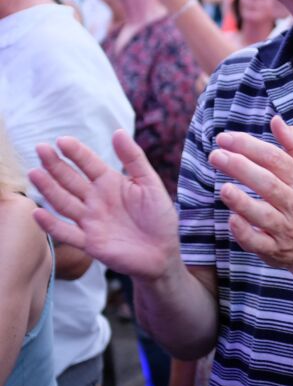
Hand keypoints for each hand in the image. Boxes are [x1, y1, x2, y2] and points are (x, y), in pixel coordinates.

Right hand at [28, 131, 180, 280]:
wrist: (163, 253)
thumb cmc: (159, 217)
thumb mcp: (150, 184)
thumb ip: (134, 158)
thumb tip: (118, 131)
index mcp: (110, 183)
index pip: (89, 164)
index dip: (77, 152)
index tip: (62, 140)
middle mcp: (96, 200)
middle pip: (71, 180)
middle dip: (56, 165)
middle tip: (41, 148)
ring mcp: (90, 221)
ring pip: (64, 203)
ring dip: (49, 189)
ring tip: (35, 173)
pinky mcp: (89, 243)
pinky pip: (67, 233)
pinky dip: (52, 225)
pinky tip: (38, 213)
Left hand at [209, 115, 292, 297]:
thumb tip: (276, 120)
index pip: (275, 159)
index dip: (249, 146)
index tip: (225, 138)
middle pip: (267, 182)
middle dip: (240, 167)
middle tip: (215, 155)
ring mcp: (285, 228)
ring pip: (262, 214)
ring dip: (242, 201)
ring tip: (222, 187)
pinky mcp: (274, 250)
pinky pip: (257, 242)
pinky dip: (244, 232)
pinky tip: (231, 219)